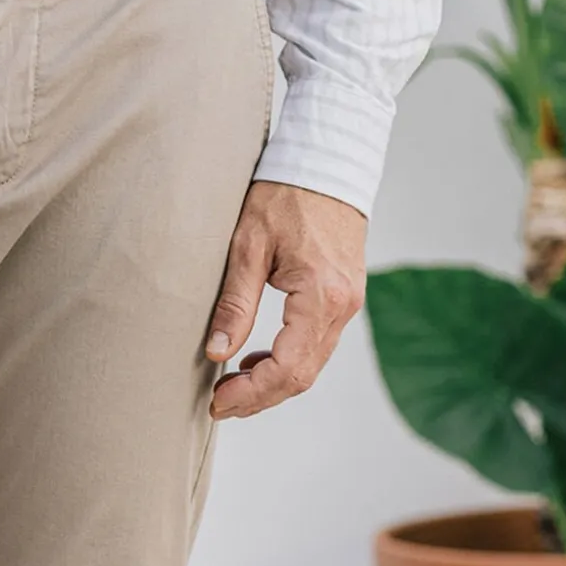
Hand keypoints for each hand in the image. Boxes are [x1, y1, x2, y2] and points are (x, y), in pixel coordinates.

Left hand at [206, 181, 366, 418]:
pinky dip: (287, 361)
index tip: (218, 402)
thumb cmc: (286, 193)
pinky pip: (316, 345)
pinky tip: (255, 360)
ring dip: (272, 383)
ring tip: (231, 387)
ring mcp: (348, 303)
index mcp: (322, 295)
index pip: (288, 367)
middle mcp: (343, 306)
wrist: (327, 161)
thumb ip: (235, 303)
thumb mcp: (248, 245)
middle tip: (219, 404)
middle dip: (260, 397)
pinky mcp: (343, 298)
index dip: (252, 393)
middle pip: (302, 376)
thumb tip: (217, 352)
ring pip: (312, 365)